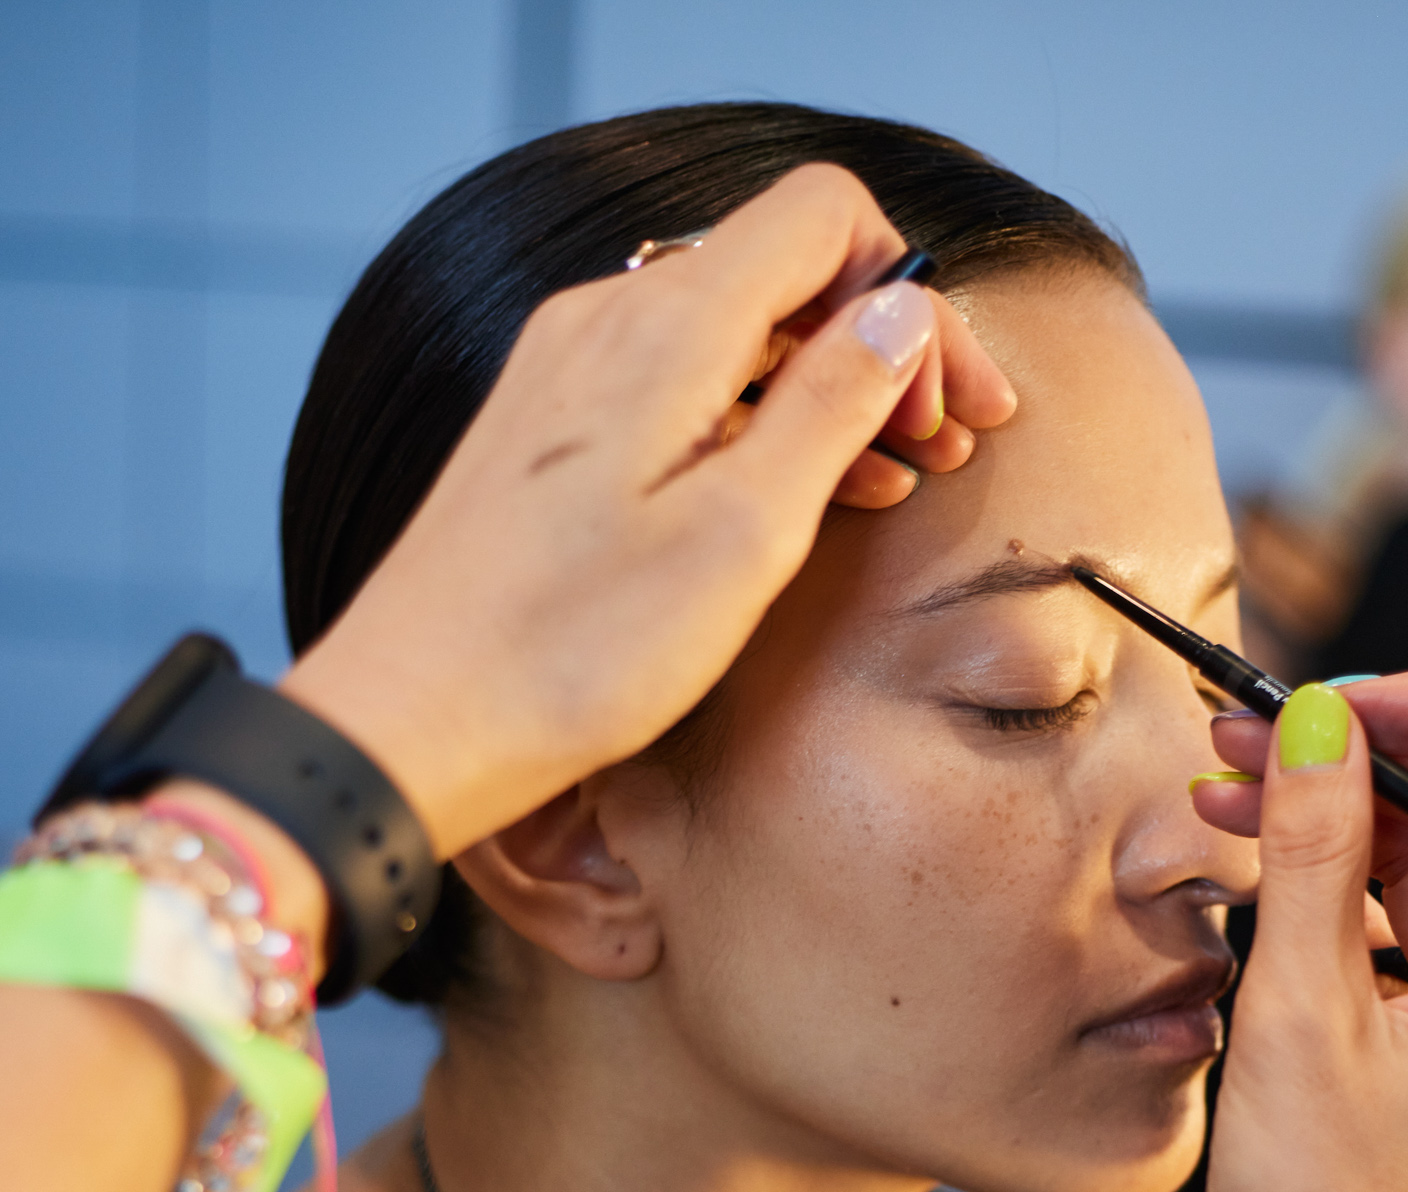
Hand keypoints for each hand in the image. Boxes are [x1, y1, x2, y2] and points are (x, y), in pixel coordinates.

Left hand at [281, 164, 1014, 858]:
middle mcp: (608, 318)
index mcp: (666, 328)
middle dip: (880, 347)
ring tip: (895, 476)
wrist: (414, 719)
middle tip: (947, 446)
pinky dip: (754, 422)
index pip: (825, 219)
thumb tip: (901, 317)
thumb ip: (830, 408)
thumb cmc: (574, 651)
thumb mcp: (741, 537)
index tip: (955, 403)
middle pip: (781, 272)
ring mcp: (569, 370)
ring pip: (731, 334)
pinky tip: (796, 495)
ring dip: (824, 390)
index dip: (911, 297)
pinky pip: (675, 385)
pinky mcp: (548, 430)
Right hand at [1195, 671, 1407, 1191]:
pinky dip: (1335, 917)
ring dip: (1334, 840)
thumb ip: (1306, 850)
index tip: (1328, 702)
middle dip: (1362, 769)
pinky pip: (1406, 960)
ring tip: (1223, 808)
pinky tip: (1253, 901)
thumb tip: (1313, 726)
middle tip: (1242, 741)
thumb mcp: (1299, 1014)